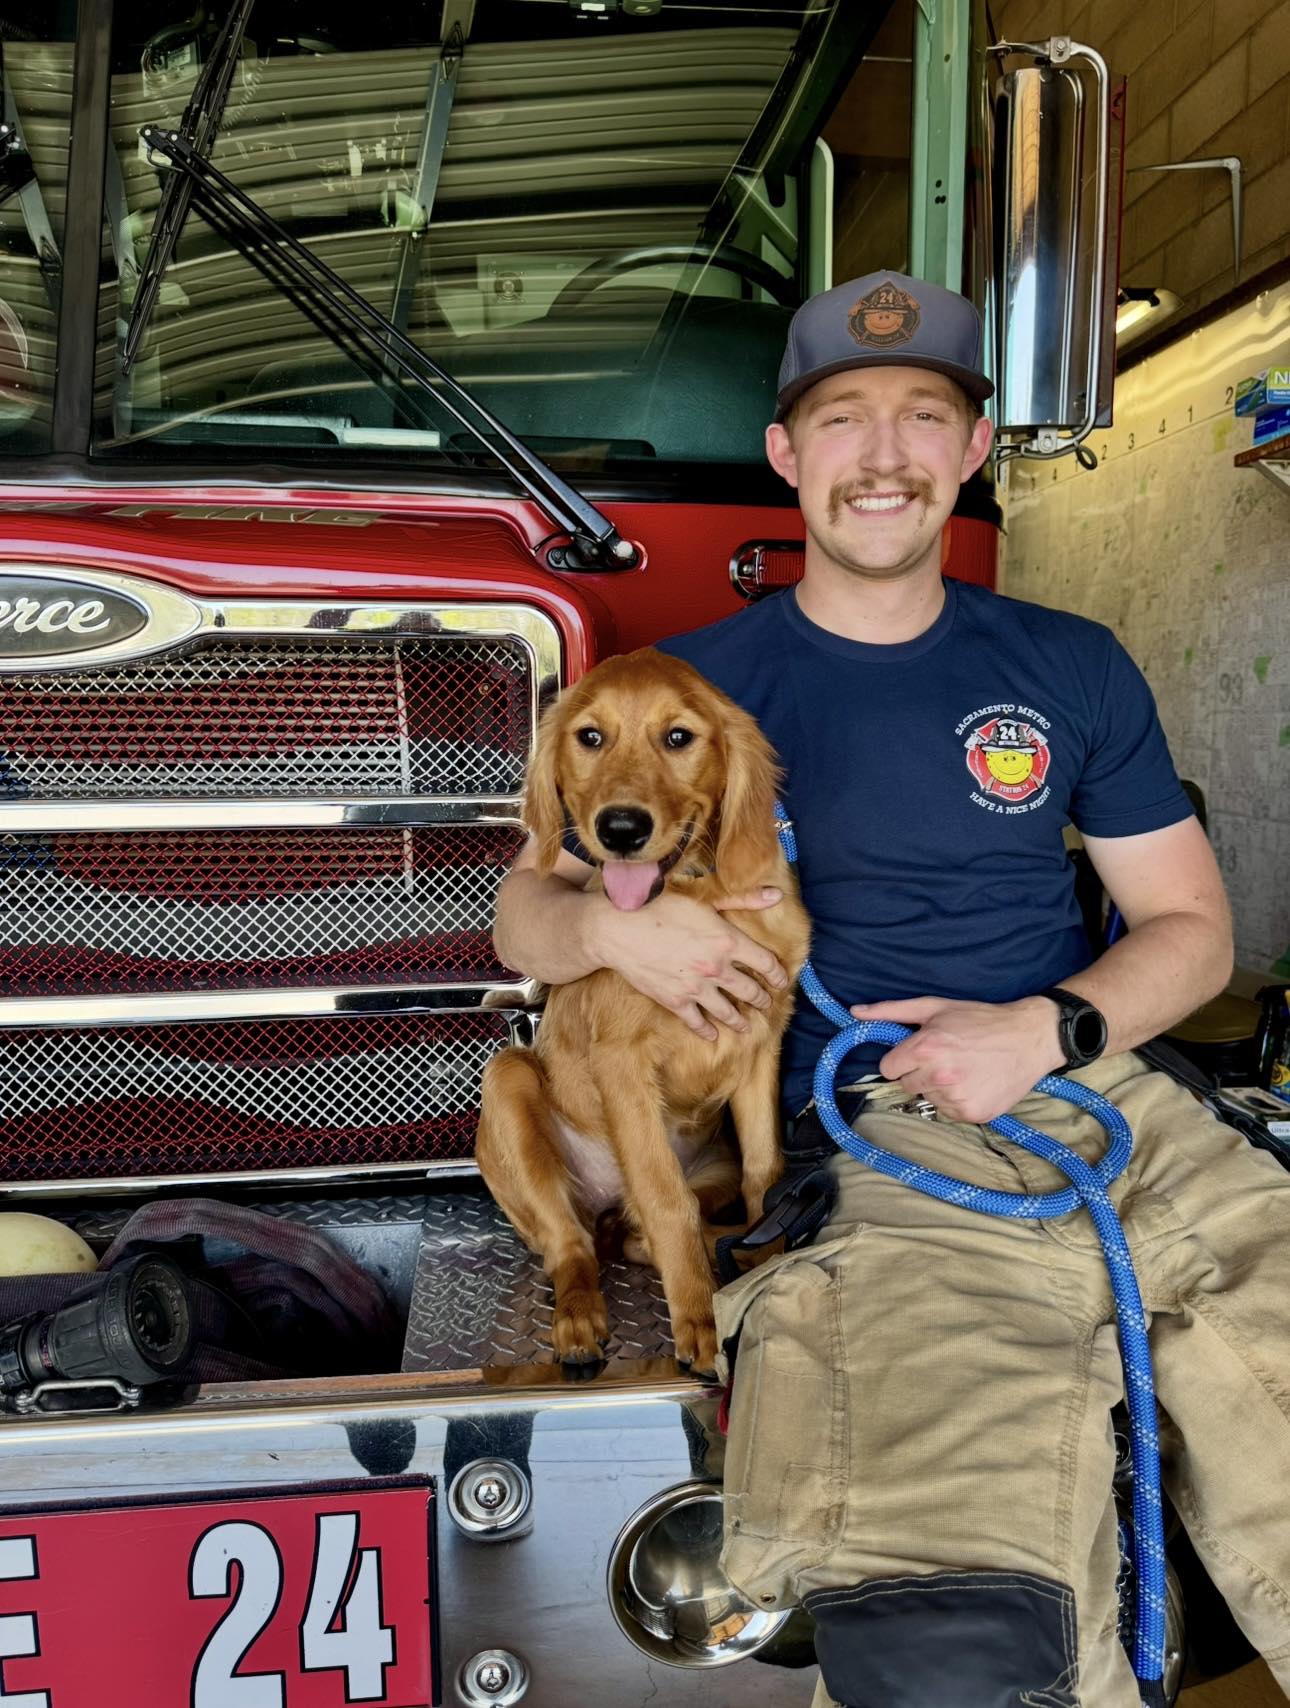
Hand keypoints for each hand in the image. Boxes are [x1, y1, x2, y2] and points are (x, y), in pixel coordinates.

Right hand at [592, 888, 787, 1039]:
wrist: (619, 929)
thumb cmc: (660, 906)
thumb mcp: (705, 898)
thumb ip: (743, 899)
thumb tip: (777, 894)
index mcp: (728, 940)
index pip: (766, 963)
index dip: (777, 974)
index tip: (781, 980)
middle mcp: (717, 968)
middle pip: (750, 991)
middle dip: (761, 999)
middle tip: (766, 1003)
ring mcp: (696, 988)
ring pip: (727, 1011)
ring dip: (740, 1020)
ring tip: (746, 1025)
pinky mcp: (675, 1001)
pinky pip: (697, 1022)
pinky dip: (706, 1031)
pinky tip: (712, 1035)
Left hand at [850, 995, 1064, 1123]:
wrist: (1029, 1038)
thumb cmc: (980, 1019)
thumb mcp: (935, 1007)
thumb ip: (891, 1011)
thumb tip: (854, 1012)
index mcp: (925, 1048)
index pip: (888, 1068)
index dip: (902, 1059)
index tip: (920, 1052)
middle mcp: (939, 1076)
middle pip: (906, 1085)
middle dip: (920, 1072)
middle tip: (948, 1057)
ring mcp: (957, 1098)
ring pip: (928, 1099)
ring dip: (939, 1088)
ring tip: (965, 1068)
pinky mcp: (973, 1114)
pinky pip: (949, 1112)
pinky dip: (958, 1101)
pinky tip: (975, 1082)